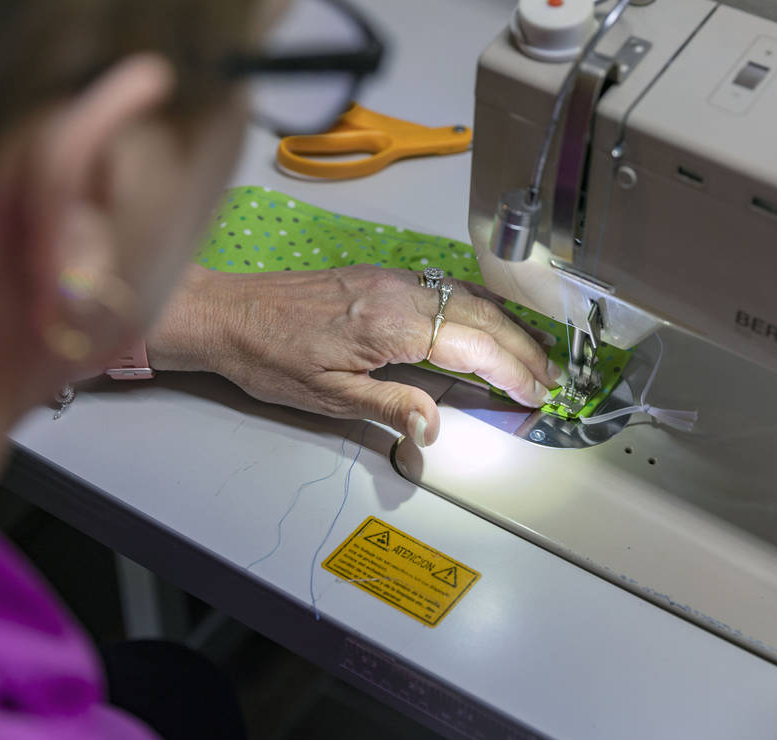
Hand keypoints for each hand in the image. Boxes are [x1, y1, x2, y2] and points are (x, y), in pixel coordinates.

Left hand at [148, 263, 561, 444]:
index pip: (472, 345)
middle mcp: (398, 292)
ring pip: (467, 297)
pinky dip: (477, 307)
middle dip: (523, 348)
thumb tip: (434, 427)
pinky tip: (486, 323)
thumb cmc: (268, 356)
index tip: (537, 392)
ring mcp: (391, 278)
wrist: (226, 313)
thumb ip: (391, 406)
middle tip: (551, 378)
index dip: (511, 370)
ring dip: (506, 326)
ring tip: (532, 355)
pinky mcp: (380, 275)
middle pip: (480, 317)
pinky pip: (444, 286)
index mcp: (389, 325)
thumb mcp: (328, 397)